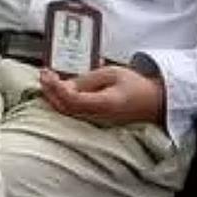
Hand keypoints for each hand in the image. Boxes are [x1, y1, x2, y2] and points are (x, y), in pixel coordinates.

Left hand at [39, 64, 165, 127]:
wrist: (152, 103)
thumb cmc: (135, 86)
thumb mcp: (112, 74)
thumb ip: (87, 80)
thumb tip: (63, 86)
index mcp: (105, 104)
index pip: (73, 100)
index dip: (56, 88)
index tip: (47, 73)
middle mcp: (98, 117)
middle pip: (65, 108)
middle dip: (49, 90)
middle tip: (43, 74)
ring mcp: (96, 122)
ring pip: (66, 112)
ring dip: (52, 96)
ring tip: (47, 79)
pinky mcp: (93, 121)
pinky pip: (72, 112)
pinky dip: (60, 100)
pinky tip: (57, 89)